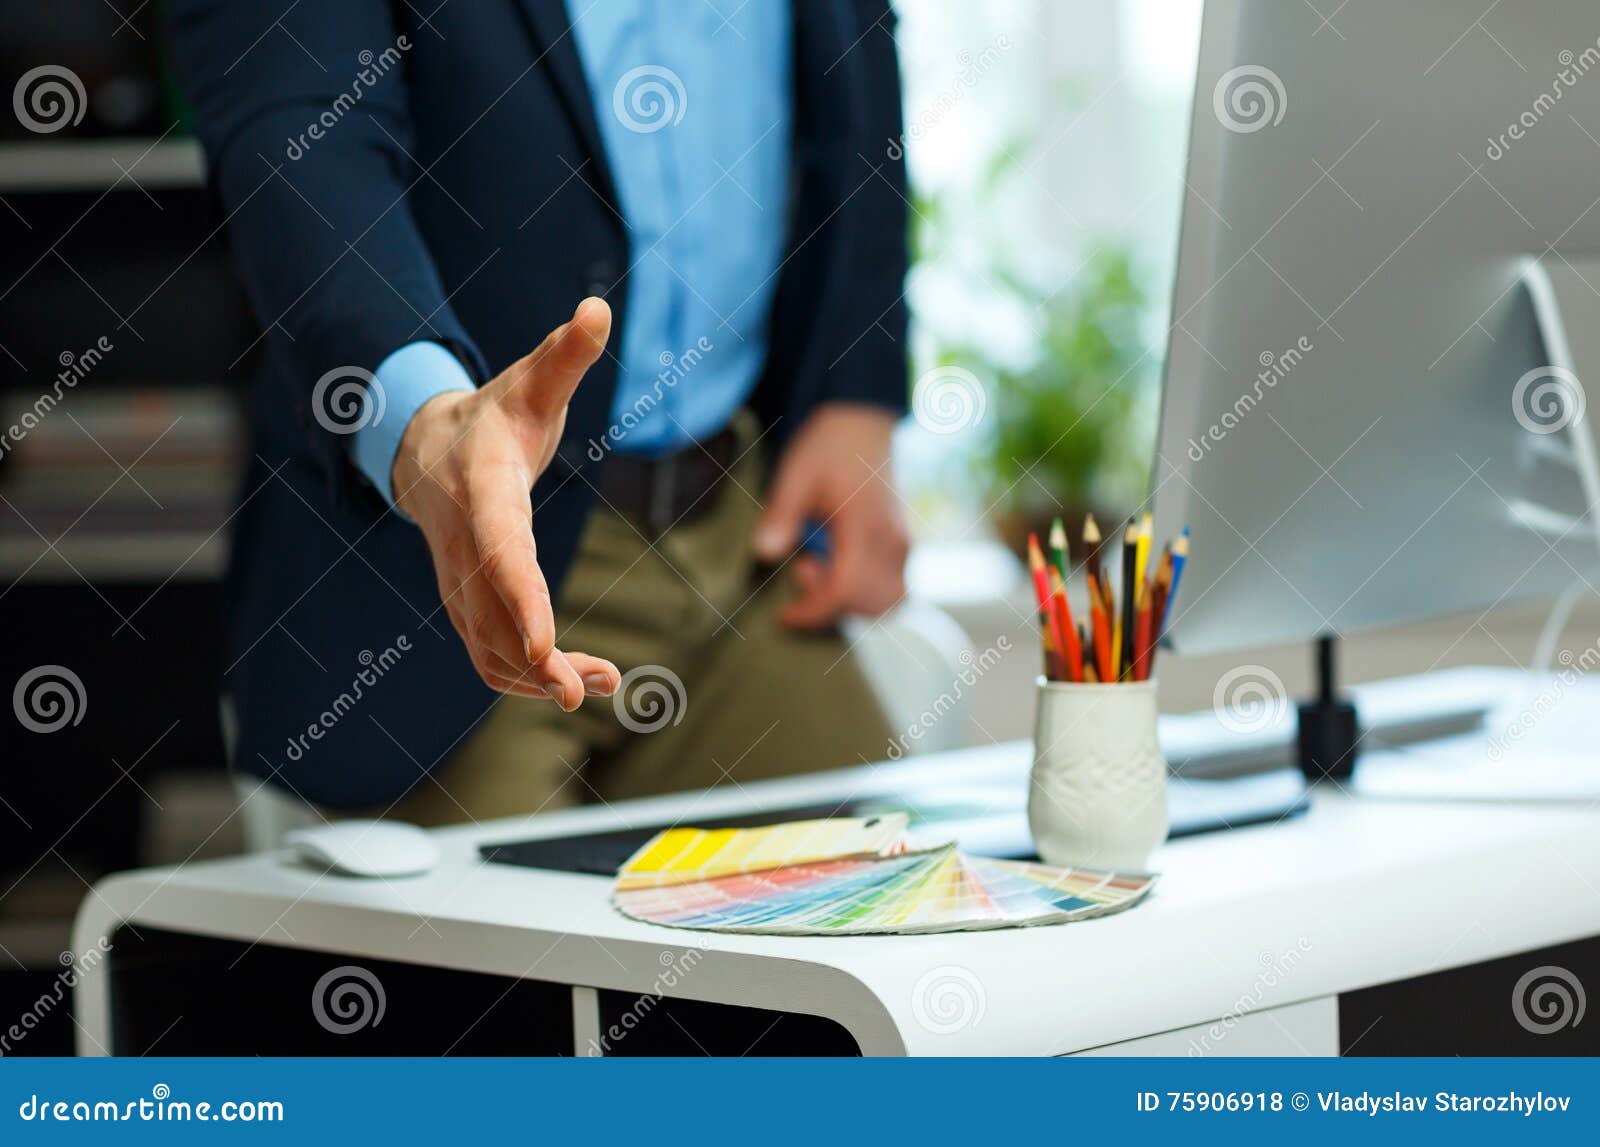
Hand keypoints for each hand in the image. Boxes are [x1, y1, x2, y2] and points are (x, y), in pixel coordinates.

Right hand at [391, 298, 621, 709]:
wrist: (429, 448)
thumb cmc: (495, 415)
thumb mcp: (531, 381)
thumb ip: (566, 353)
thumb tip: (597, 307)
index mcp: (483, 492)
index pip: (502, 552)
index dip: (523, 601)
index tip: (546, 647)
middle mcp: (464, 545)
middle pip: (493, 617)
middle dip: (537, 662)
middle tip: (589, 689)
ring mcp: (459, 581)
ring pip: (489, 649)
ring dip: (541, 678)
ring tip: (605, 682)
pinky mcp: (465, 604)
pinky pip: (489, 655)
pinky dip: (530, 677)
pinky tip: (581, 679)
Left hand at [753, 402, 908, 628]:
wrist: (860, 421)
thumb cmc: (828, 447)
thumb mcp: (794, 476)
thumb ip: (781, 516)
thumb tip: (764, 553)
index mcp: (866, 527)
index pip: (845, 591)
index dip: (813, 612)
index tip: (784, 616)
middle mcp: (893, 541)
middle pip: (871, 605)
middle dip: (832, 605)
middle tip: (804, 568)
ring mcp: (902, 543)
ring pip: (888, 600)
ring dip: (852, 599)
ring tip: (822, 563)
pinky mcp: (902, 542)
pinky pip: (893, 586)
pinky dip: (865, 589)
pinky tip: (838, 559)